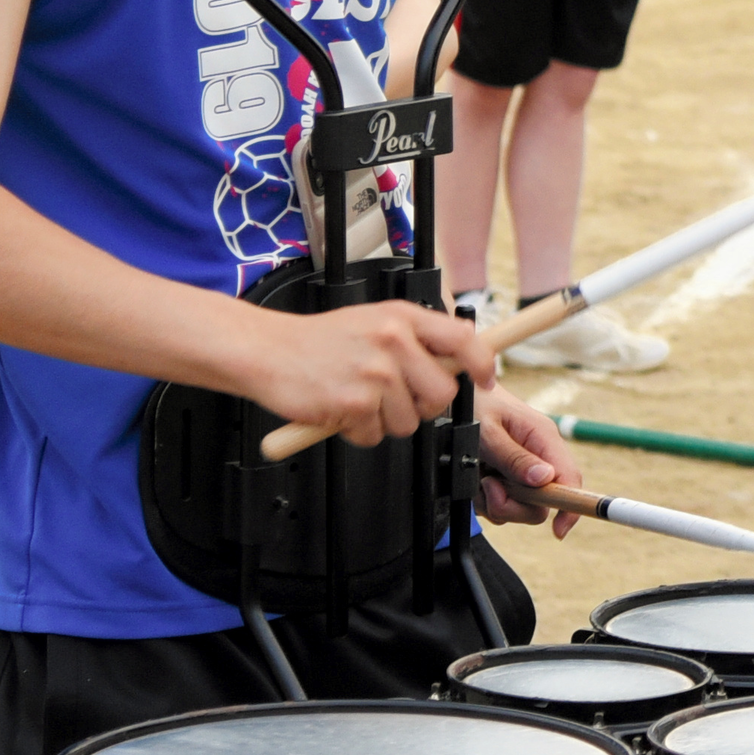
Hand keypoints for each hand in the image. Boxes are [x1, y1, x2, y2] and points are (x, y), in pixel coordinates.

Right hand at [231, 298, 476, 446]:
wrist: (267, 351)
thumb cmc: (320, 341)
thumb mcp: (375, 320)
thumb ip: (417, 335)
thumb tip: (464, 353)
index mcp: (402, 317)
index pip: (464, 339)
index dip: (482, 363)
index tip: (486, 378)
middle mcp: (393, 341)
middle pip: (442, 394)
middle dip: (423, 405)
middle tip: (395, 398)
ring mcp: (374, 374)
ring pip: (409, 422)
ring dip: (385, 421)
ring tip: (359, 399)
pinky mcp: (354, 404)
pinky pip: (375, 436)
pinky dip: (358, 432)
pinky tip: (341, 410)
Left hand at [477, 395, 584, 534]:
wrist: (454, 395)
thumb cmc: (473, 403)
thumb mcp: (488, 430)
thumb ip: (514, 457)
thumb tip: (544, 479)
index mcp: (543, 438)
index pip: (570, 479)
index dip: (570, 508)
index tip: (558, 530)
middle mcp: (538, 455)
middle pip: (541, 502)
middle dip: (512, 504)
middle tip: (489, 487)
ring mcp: (522, 468)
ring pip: (520, 506)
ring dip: (493, 501)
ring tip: (478, 477)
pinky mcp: (507, 476)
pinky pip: (502, 502)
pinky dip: (484, 499)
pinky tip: (475, 479)